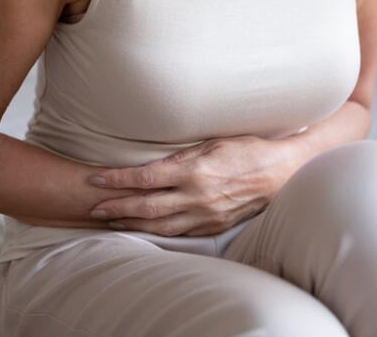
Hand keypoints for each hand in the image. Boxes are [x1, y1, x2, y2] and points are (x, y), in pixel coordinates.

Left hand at [87, 135, 301, 236]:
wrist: (282, 172)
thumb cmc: (248, 150)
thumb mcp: (212, 143)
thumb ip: (180, 156)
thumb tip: (151, 165)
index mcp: (195, 171)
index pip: (144, 178)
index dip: (116, 180)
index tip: (95, 179)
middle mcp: (197, 196)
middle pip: (145, 206)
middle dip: (116, 206)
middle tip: (94, 207)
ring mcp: (205, 215)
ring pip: (158, 226)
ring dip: (131, 223)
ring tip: (111, 220)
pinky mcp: (213, 226)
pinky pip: (178, 233)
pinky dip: (155, 232)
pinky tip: (142, 228)